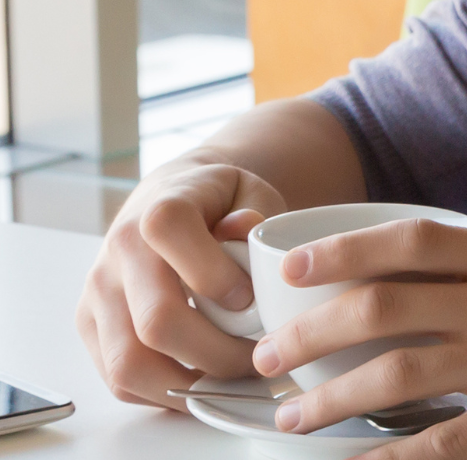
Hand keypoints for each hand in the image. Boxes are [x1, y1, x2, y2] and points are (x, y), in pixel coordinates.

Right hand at [76, 162, 287, 406]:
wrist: (168, 200)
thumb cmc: (218, 202)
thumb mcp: (247, 191)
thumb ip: (255, 209)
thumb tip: (244, 229)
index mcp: (160, 210)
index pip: (172, 238)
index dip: (216, 276)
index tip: (251, 300)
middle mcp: (119, 251)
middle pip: (156, 321)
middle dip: (216, 353)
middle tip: (258, 357)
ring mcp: (99, 292)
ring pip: (129, 363)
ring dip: (187, 384)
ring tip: (231, 380)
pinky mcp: (90, 325)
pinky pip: (118, 378)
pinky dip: (162, 393)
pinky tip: (200, 381)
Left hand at [249, 220, 466, 458]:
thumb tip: (446, 292)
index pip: (412, 241)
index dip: (344, 251)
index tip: (294, 266)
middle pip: (384, 307)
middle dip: (311, 333)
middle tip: (269, 359)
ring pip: (397, 375)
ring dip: (331, 400)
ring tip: (296, 418)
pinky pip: (444, 445)